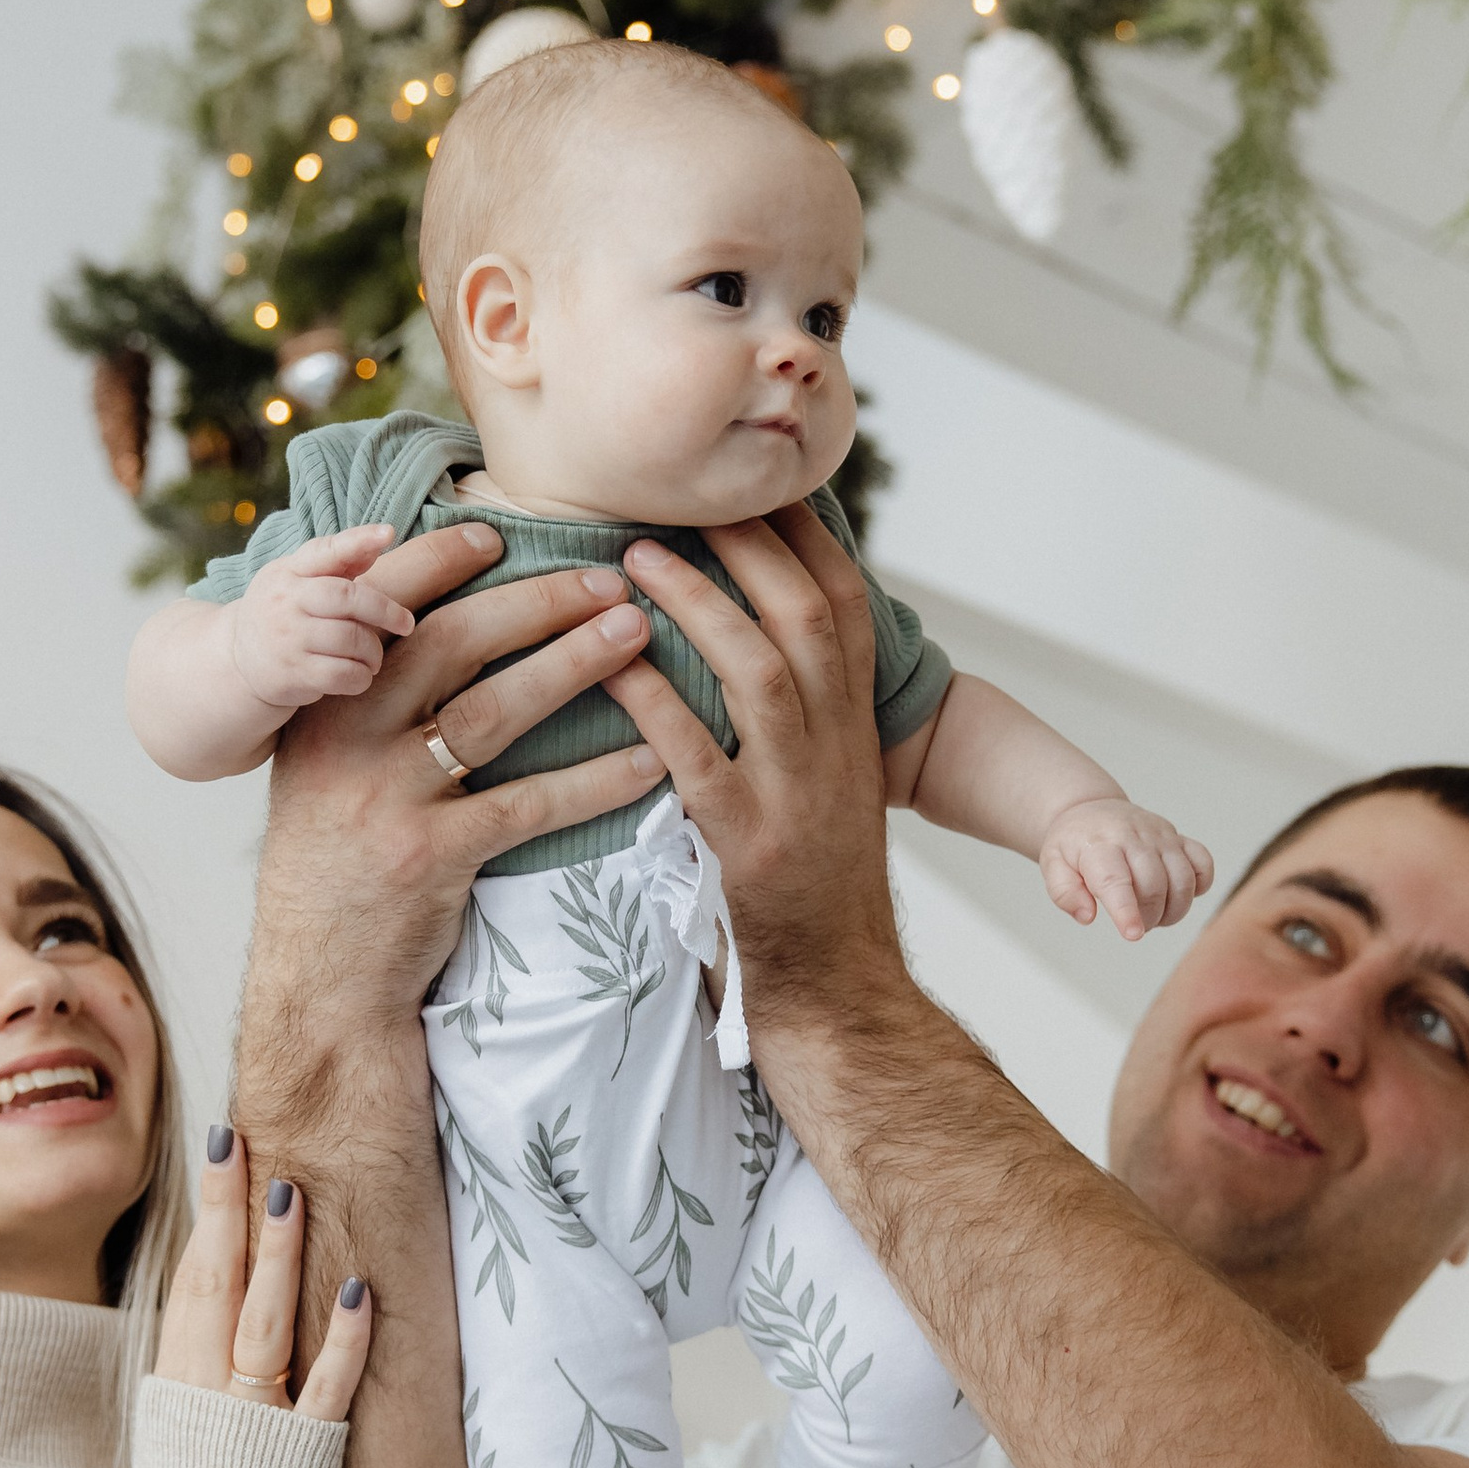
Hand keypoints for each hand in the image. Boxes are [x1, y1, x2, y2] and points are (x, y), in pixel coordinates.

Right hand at [156, 1137, 372, 1412]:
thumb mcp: (185, 1418)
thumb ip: (207, 1356)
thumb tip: (233, 1276)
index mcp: (179, 1375)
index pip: (192, 1278)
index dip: (208, 1211)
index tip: (224, 1146)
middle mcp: (208, 1388)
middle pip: (214, 1285)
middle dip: (224, 1210)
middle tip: (235, 1142)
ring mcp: (256, 1418)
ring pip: (264, 1324)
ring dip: (276, 1256)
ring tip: (289, 1194)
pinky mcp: (303, 1450)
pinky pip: (327, 1389)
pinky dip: (344, 1340)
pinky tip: (358, 1290)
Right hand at [222, 525, 417, 718]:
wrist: (237, 659)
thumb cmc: (284, 613)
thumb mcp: (299, 580)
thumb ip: (339, 562)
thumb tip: (382, 537)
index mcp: (289, 572)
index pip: (325, 551)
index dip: (358, 541)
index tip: (387, 533)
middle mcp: (285, 602)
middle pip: (347, 598)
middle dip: (385, 611)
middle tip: (405, 623)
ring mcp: (287, 639)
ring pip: (351, 639)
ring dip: (373, 651)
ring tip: (373, 656)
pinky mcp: (291, 674)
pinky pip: (343, 675)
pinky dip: (361, 677)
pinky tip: (360, 674)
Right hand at [243, 518, 663, 1057]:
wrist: (320, 977)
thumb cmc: (337, 864)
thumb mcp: (327, 768)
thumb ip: (366, 700)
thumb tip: (425, 619)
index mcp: (324, 703)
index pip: (384, 609)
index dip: (442, 562)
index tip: (501, 530)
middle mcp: (348, 738)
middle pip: (452, 643)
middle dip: (536, 603)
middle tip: (607, 578)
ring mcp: (387, 798)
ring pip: (494, 712)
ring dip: (573, 667)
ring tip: (636, 634)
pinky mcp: (431, 858)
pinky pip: (528, 807)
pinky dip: (594, 782)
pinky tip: (650, 762)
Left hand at [605, 506, 906, 1030]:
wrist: (839, 987)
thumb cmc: (815, 879)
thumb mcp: (830, 782)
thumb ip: (805, 710)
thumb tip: (762, 630)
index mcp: (856, 726)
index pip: (842, 603)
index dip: (801, 534)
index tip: (753, 480)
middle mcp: (839, 747)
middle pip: (807, 617)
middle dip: (749, 546)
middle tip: (686, 497)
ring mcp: (799, 794)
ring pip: (762, 672)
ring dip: (700, 605)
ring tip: (637, 558)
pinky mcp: (751, 845)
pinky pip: (699, 758)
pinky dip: (656, 703)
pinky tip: (612, 663)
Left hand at [1042, 797, 1215, 940]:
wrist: (1091, 810)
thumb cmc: (1073, 844)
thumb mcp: (1053, 865)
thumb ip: (1065, 893)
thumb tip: (1088, 916)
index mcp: (1100, 844)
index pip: (1116, 880)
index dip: (1127, 910)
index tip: (1133, 934)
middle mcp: (1134, 836)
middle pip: (1154, 885)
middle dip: (1148, 916)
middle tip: (1136, 923)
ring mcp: (1161, 836)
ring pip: (1183, 879)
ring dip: (1175, 910)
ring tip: (1156, 916)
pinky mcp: (1179, 838)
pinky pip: (1203, 862)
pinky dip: (1200, 885)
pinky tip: (1179, 895)